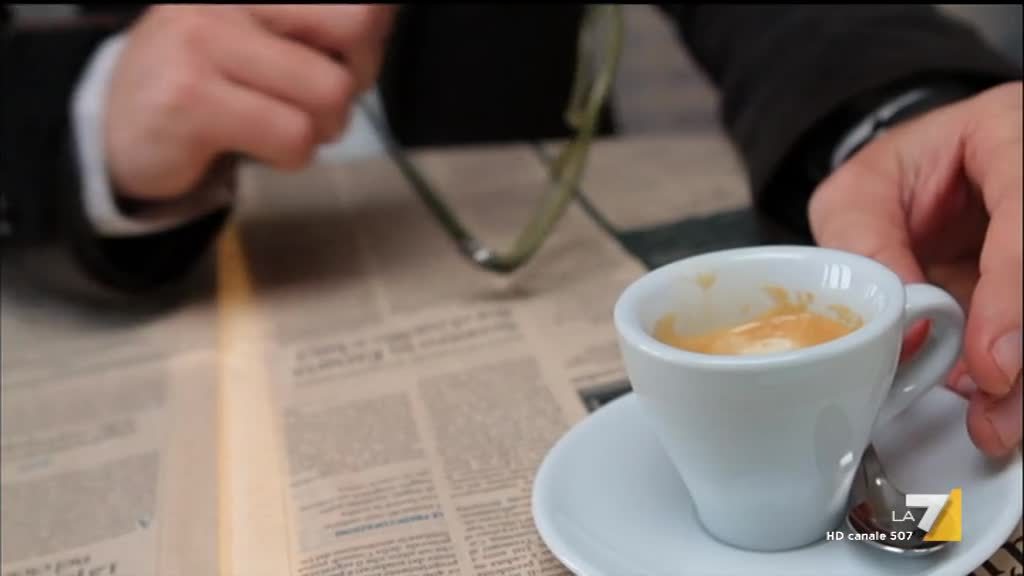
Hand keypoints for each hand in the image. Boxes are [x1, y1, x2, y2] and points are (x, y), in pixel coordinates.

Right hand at [105, 4, 396, 200]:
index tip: (338, 60)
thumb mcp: (267, 35)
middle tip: (321, 99)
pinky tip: (256, 146)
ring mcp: (203, 40)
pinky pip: (294, 138)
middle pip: (357, 23)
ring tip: (281, 125)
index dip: (368, 36)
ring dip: (321, 127)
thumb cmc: (213, 80)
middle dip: (357, 75)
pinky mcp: (191, 99)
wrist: (121, 129)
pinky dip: (291, 156)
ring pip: (331, 92)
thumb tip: (387, 14)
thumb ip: (326, 23)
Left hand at [809, 81, 1021, 458]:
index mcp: (1006, 132)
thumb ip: (869, 247)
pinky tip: (998, 404)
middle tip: (996, 416)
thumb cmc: (894, 177)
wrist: (925, 177)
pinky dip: (1017, 374)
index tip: (993, 364)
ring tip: (996, 425)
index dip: (1014, 295)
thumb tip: (904, 336)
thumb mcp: (856, 196)